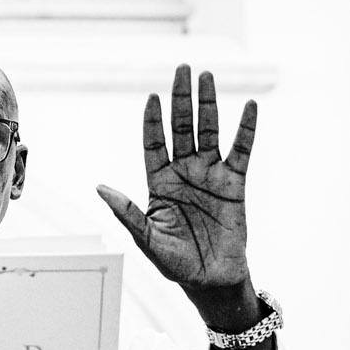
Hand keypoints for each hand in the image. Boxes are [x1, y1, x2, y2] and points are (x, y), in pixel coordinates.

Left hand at [97, 65, 263, 333]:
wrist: (211, 281)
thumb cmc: (176, 263)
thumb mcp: (147, 239)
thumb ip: (127, 212)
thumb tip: (100, 188)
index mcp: (159, 182)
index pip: (154, 142)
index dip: (153, 120)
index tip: (152, 97)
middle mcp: (184, 172)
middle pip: (182, 127)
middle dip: (181, 98)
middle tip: (182, 68)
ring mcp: (210, 176)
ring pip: (209, 132)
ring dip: (209, 104)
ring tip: (207, 76)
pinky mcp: (235, 185)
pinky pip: (241, 152)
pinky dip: (246, 129)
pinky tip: (250, 106)